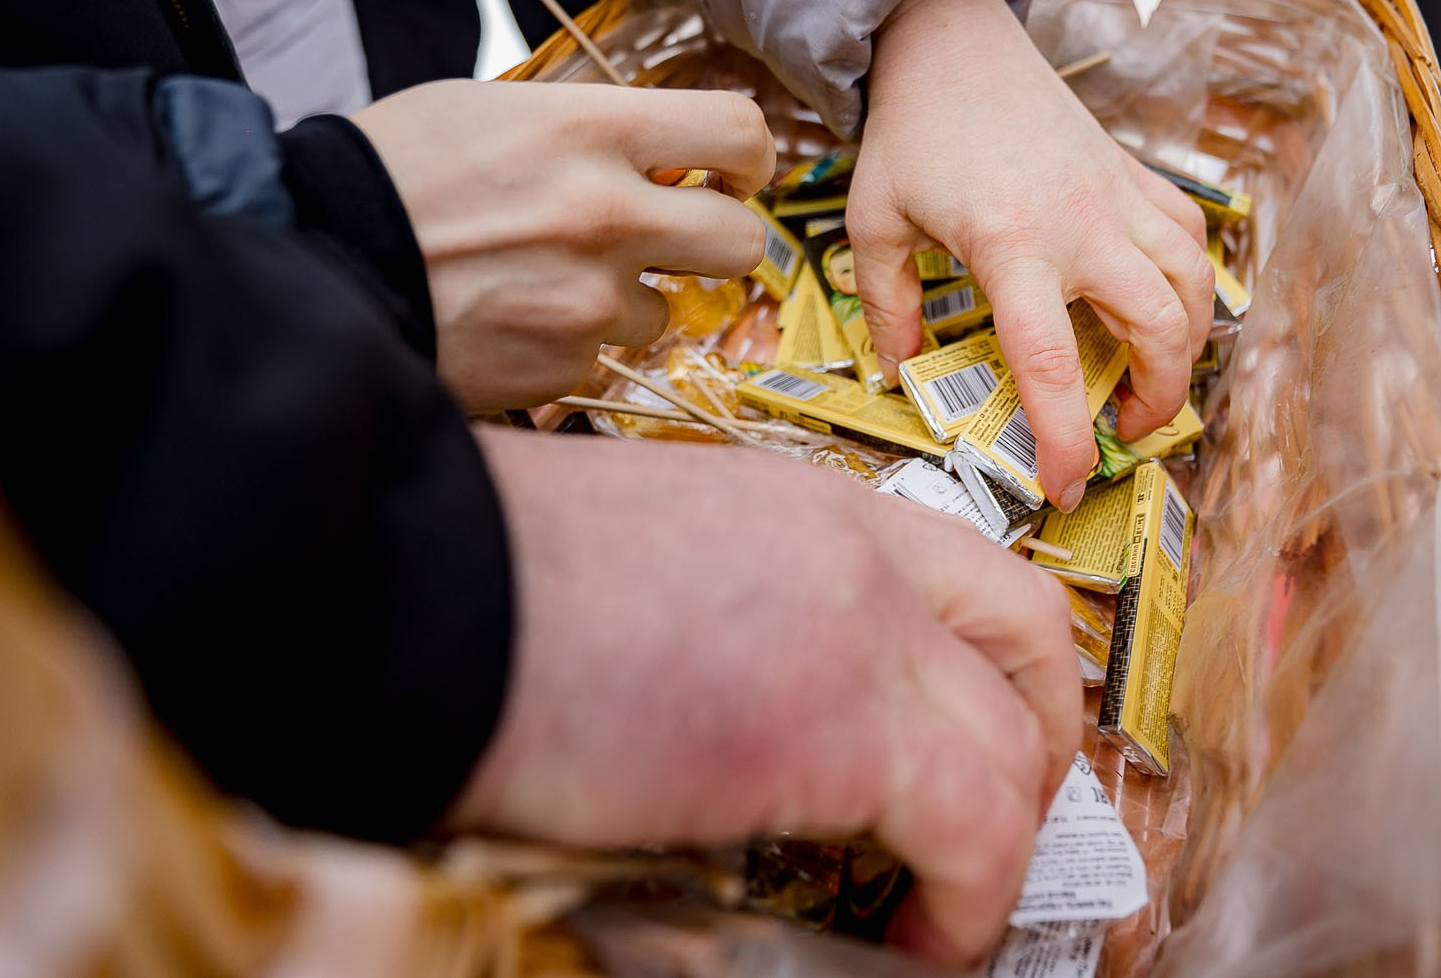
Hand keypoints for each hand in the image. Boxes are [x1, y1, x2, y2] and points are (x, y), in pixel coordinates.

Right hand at [353, 81, 774, 412]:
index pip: (738, 131)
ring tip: (548, 278)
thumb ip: (589, 129)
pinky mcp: (563, 365)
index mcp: (594, 130)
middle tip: (678, 236)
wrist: (315, 257)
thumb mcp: (494, 108)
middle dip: (718, 239)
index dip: (747, 157)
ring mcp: (591, 299)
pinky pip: (602, 355)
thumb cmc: (395, 169)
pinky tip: (512, 316)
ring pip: (668, 310)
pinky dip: (570, 342)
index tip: (730, 172)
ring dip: (625, 299)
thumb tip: (658, 157)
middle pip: (743, 240)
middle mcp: (610, 214)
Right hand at [449, 429, 1081, 966]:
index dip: (1004, 669)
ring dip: (1000, 849)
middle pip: (1032, 639)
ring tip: (941, 918)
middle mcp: (856, 552)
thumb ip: (733, 609)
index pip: (971, 571)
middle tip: (998, 826)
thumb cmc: (472, 577)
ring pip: (1014, 749)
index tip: (982, 743)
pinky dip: (968, 903)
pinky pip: (972, 831)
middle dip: (1043, 743)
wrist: (397, 580)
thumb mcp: (641, 560)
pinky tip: (916, 946)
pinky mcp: (834, 729)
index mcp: (806, 506)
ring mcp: (858, 633)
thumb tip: (744, 702)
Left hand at [850, 0, 1215, 507]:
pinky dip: (1191, 282)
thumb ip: (887, 306)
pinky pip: (1189, 238)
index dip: (1066, 437)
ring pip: (1194, 285)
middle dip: (1159, 398)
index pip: (1053, 362)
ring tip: (1149, 378)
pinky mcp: (1134, 175)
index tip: (1066, 484)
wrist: (953, 42)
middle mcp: (1082, 225)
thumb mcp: (874, 223)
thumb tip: (900, 372)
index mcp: (1012, 246)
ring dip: (1185, 345)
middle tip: (1122, 429)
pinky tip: (1162, 306)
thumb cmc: (913, 133)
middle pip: (1161, 329)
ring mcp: (1118, 197)